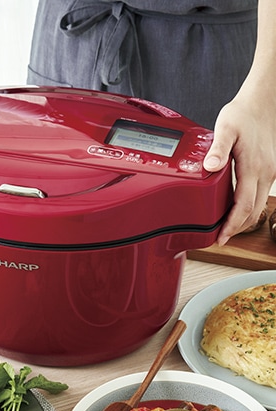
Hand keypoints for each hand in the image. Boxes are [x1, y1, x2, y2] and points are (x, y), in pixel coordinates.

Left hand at [203, 91, 275, 245]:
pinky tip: (236, 209)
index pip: (243, 205)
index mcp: (253, 167)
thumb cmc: (242, 114)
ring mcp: (269, 171)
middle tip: (220, 239)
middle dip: (237, 228)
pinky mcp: (268, 168)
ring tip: (226, 229)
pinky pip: (259, 195)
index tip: (220, 237)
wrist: (263, 102)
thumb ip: (218, 149)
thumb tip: (210, 167)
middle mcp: (265, 172)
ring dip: (243, 220)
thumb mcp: (226, 128)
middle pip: (253, 211)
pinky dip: (249, 207)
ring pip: (258, 205)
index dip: (232, 225)